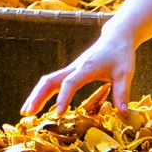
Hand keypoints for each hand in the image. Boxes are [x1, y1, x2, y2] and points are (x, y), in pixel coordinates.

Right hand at [22, 31, 137, 113]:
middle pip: (50, 81)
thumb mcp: (125, 74)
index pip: (70, 83)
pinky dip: (43, 92)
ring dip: (36, 95)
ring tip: (26, 111)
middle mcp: (74, 68)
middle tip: (27, 113)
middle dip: (38, 96)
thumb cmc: (121, 54)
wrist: (116, 37)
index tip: (58, 113)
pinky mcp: (71, 71)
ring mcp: (71, 69)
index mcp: (86, 68)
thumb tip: (123, 114)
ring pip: (48, 81)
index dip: (63, 98)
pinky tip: (38, 104)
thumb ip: (122, 93)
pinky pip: (53, 82)